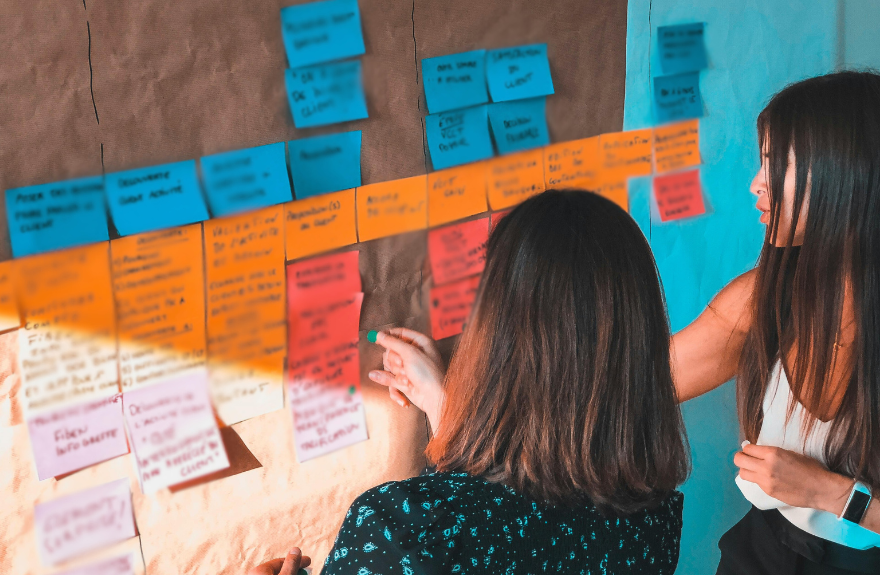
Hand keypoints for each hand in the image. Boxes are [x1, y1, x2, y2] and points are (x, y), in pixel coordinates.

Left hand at [247, 548, 310, 574]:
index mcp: (259, 570)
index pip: (281, 560)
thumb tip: (295, 550)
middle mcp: (253, 574)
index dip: (297, 560)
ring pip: (274, 574)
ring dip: (287, 573)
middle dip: (292, 568)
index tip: (308, 561)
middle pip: (277, 569)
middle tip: (303, 570)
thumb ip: (291, 564)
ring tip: (298, 574)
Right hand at [368, 328, 444, 430]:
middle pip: (391, 351)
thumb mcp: (410, 353)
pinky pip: (391, 382)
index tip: (377, 339)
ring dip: (396, 375)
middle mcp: (414, 354)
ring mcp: (409, 369)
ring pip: (389, 367)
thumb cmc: (428, 374)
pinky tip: (403, 392)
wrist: (434, 398)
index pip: (400, 333)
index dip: (388, 336)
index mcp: (420, 343)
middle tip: (403, 366)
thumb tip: (380, 335)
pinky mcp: (404, 382)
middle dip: (395, 362)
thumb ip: (393, 342)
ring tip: (408, 380)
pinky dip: (395, 389)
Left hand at [734, 444, 851, 512]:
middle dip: (741, 458)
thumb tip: (758, 452)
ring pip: (743, 473)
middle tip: (747, 458)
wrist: (822, 489)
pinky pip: (755, 483)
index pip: (747, 448)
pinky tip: (767, 479)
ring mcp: (766, 481)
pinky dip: (757, 479)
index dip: (748, 448)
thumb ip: (772, 453)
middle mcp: (766, 466)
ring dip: (746, 469)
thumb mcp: (790, 453)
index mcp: (773, 453)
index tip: (751, 450)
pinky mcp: (768, 492)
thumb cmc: (811, 468)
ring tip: (755, 469)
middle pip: (739, 460)